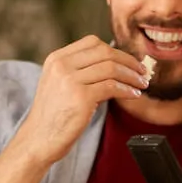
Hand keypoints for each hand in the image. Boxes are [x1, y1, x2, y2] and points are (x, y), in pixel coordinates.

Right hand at [12, 35, 148, 166]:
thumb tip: (114, 64)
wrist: (38, 140)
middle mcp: (62, 65)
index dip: (116, 50)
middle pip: (105, 52)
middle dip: (128, 61)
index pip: (93, 42)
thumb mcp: (59, 84)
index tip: (129, 61)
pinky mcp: (81, 97)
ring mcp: (70, 80)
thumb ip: (79, 70)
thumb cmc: (53, 116)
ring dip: (132, 76)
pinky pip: (112, 87)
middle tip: (142, 71)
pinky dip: (127, 90)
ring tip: (142, 84)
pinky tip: (134, 95)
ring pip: (111, 68)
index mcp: (56, 59)